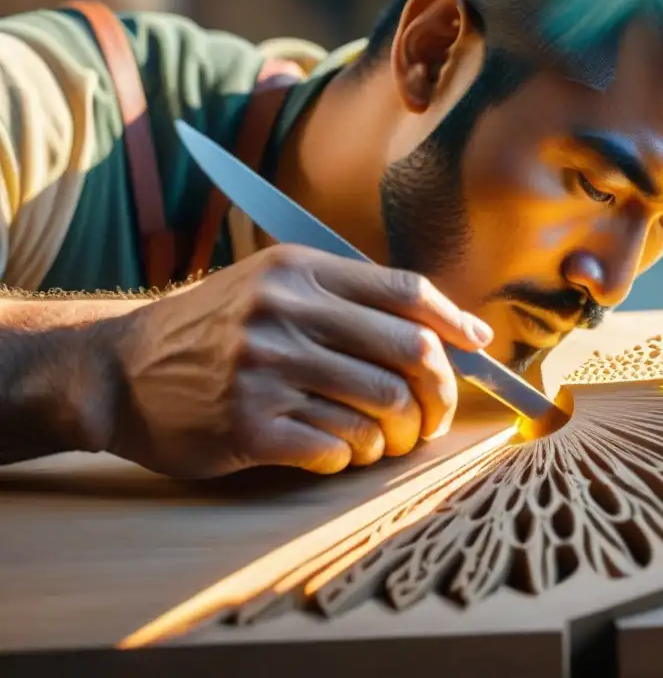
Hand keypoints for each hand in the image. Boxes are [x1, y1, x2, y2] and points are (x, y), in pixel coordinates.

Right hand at [100, 244, 492, 478]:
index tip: (479, 345)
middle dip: (441, 389)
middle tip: (438, 412)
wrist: (119, 370)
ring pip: (383, 406)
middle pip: (410, 351)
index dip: (455, 320)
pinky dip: (354, 455)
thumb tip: (441, 329)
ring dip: (399, 432)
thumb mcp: (271, 286)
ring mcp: (268, 368)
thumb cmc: (212, 329)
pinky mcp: (251, 425)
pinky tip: (340, 451)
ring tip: (388, 438)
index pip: (405, 291)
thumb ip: (346, 298)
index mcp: (300, 270)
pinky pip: (340, 447)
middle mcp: (287, 313)